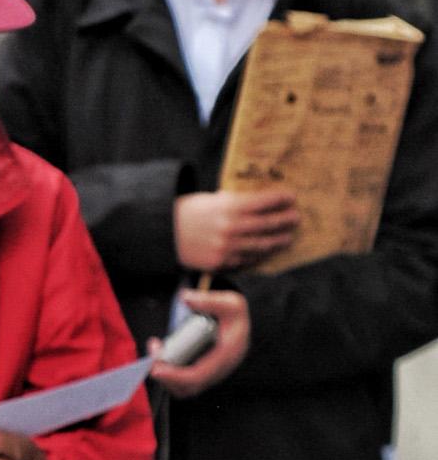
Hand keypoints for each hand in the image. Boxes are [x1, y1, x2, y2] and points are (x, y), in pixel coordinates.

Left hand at [148, 287, 248, 398]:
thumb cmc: (234, 315)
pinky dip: (168, 372)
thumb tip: (185, 298)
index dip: (175, 376)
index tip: (156, 369)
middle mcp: (218, 370)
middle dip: (165, 377)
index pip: (198, 376)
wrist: (240, 323)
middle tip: (151, 356)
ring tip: (155, 349)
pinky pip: (181, 381)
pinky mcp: (201, 372)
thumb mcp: (230, 303)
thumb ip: (209, 300)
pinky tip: (161, 352)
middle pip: (187, 387)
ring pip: (183, 387)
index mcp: (226, 357)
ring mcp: (210, 374)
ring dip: (164, 374)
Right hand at [173, 188, 298, 271]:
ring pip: (260, 245)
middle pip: (266, 224)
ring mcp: (227, 247)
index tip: (291, 197)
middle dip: (284, 220)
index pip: (262, 202)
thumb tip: (258, 203)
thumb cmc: (187, 213)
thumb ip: (234, 202)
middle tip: (296, 218)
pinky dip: (260, 256)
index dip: (279, 199)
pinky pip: (247, 260)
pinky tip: (267, 252)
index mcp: (228, 207)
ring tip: (288, 238)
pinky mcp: (221, 262)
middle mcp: (231, 227)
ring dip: (277, 241)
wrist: (164, 235)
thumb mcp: (211, 200)